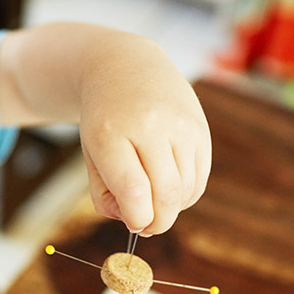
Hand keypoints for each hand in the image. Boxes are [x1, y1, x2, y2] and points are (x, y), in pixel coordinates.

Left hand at [78, 38, 210, 234]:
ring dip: (172, 208)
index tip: (134, 224)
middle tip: (148, 227)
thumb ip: (106, 197)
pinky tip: (170, 187)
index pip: (134, 191)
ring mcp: (180, 125)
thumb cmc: (105, 120)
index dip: (138, 219)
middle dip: (159, 222)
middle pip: (166, 194)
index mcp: (111, 133)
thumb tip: (138, 224)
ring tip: (155, 200)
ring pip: (186, 190)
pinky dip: (186, 195)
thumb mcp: (92, 156)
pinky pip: (199, 179)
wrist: (127, 67)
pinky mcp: (201, 129)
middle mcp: (150, 125)